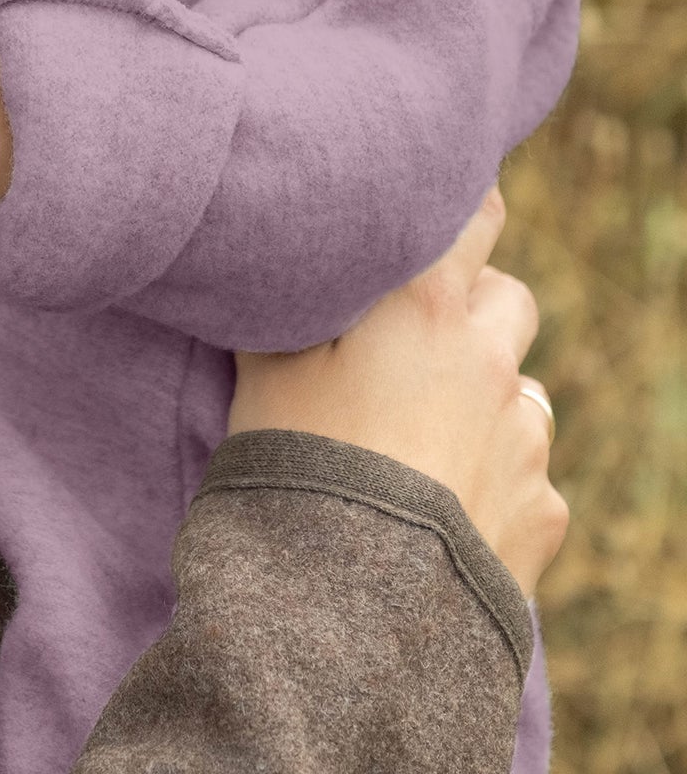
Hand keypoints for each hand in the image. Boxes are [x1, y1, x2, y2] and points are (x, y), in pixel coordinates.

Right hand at [229, 187, 566, 595]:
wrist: (352, 603)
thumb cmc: (297, 462)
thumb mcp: (266, 367)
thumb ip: (288, 306)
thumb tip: (279, 262)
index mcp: (425, 307)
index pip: (473, 214)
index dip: (456, 205)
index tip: (429, 213)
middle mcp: (490, 358)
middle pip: (509, 296)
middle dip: (474, 305)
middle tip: (414, 338)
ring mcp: (525, 436)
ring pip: (520, 388)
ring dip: (485, 394)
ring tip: (422, 434)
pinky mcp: (543, 508)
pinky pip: (527, 473)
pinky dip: (493, 478)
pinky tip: (442, 505)